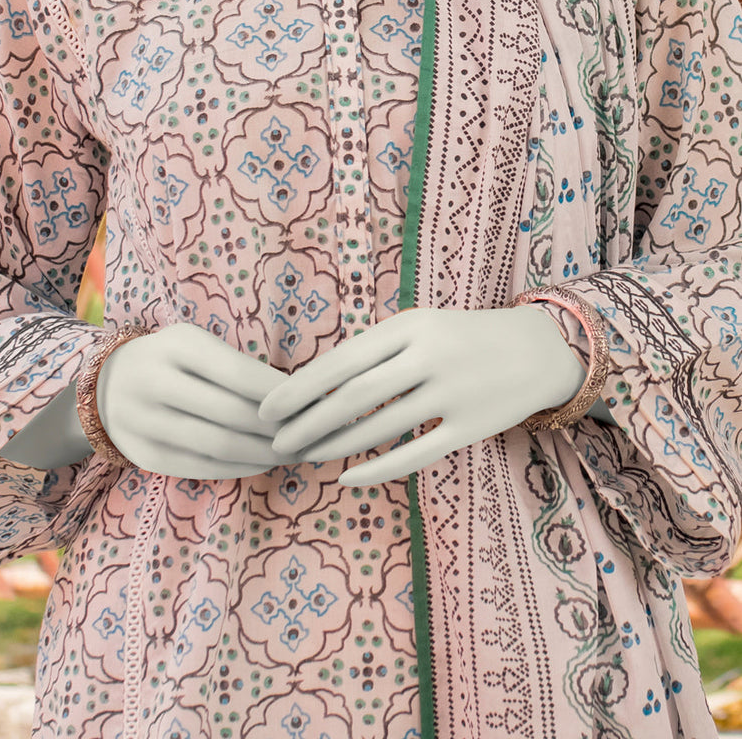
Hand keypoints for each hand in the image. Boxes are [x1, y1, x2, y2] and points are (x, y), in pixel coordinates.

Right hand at [96, 323, 298, 478]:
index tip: (308, 402)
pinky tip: (264, 462)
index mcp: (176, 347)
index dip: (280, 394)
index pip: (240, 374)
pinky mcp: (146, 457)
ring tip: (294, 452)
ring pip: (221, 446)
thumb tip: (296, 396)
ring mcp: (146, 424)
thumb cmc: (169, 360)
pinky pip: (204, 467)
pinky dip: (242, 468)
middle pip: (233, 415)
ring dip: (265, 454)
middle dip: (279, 428)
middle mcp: (155, 384)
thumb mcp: (195, 344)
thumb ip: (237, 365)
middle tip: (309, 434)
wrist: (105, 386)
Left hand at [259, 307, 585, 486]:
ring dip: (334, 447)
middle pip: (354, 396)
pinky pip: (415, 454)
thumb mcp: (420, 326)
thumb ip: (375, 350)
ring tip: (305, 458)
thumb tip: (312, 385)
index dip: (299, 388)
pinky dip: (377, 470)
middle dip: (306, 423)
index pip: (341, 360)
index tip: (267, 409)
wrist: (538, 348)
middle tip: (276, 444)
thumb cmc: (463, 337)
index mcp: (409, 325)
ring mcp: (452, 393)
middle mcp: (429, 356)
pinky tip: (348, 479)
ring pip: (379, 428)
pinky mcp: (470, 427)